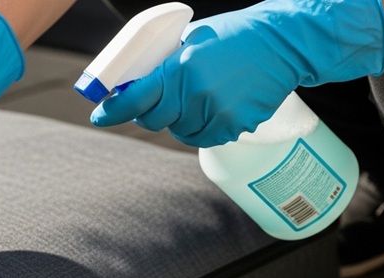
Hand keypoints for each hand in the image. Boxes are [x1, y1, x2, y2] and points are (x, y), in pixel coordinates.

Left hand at [90, 0, 383, 147]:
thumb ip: (165, 63)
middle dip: (148, 113)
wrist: (284, 43)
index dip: (111, 111)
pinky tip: (214, 106)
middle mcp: (194, 95)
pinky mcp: (233, 127)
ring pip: (179, 131)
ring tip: (195, 97)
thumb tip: (137, 80)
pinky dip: (202, 127)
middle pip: (153, 121)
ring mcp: (215, 114)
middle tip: (152, 103)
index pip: (133, 100)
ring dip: (179, 120)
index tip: (99, 116)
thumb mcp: (192, 39)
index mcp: (179, 69)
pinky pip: (204, 137)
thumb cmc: (236, 35)